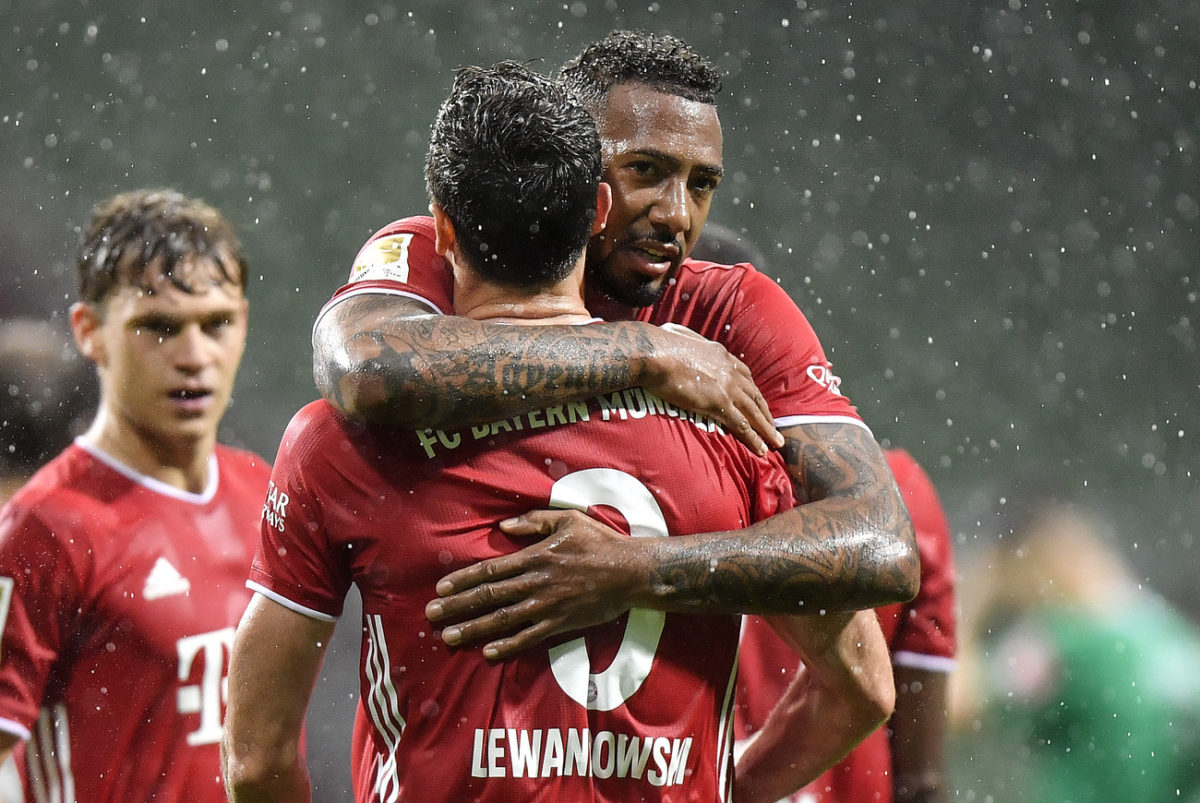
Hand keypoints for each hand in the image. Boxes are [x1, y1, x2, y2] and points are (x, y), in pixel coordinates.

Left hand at [424, 509, 650, 659]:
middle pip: (488, 597)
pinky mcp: (560, 624)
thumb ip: (534, 522)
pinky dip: (508, 646)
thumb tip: (503, 525)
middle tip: (431, 616)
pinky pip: (529, 638)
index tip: (440, 588)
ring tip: (449, 637)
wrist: (630, 572)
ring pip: (502, 619)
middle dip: (457, 607)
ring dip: (473, 628)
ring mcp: (546, 606)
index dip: (463, 580)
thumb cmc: (600, 542)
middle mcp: (535, 583)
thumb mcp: (567, 519)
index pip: (490, 570)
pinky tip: (488, 652)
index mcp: (534, 557)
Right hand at [646, 323, 782, 454]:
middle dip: (766, 412)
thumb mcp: (678, 335)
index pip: (744, 375)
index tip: (757, 401)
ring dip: (767, 429)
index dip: (752, 390)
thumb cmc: (659, 344)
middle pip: (755, 395)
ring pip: (754, 412)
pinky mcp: (720, 403)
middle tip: (774, 427)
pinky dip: (754, 439)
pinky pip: (742, 425)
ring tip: (776, 443)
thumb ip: (684, 338)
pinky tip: (761, 450)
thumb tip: (674, 332)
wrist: (657, 353)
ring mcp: (728, 387)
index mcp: (721, 355)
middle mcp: (730, 370)